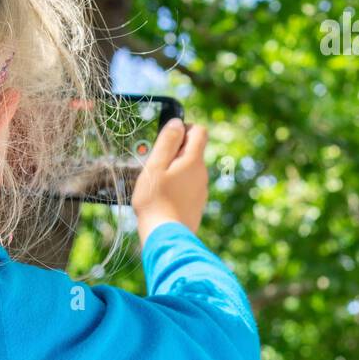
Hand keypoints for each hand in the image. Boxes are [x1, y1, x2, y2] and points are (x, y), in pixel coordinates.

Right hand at [133, 117, 208, 242]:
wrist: (165, 237)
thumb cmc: (155, 200)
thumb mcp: (156, 166)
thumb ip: (167, 142)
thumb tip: (178, 123)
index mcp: (194, 161)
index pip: (199, 131)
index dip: (184, 129)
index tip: (168, 140)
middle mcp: (202, 174)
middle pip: (193, 153)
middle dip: (176, 153)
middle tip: (156, 166)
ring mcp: (202, 192)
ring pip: (190, 172)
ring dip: (176, 173)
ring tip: (158, 187)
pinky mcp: (197, 207)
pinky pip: (188, 190)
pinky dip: (178, 189)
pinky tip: (164, 201)